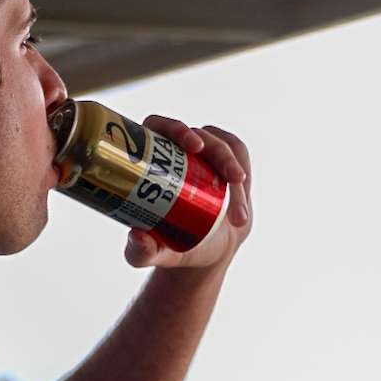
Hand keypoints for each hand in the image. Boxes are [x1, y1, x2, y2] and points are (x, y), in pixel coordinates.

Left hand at [124, 117, 251, 272]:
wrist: (202, 252)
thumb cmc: (168, 247)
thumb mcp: (150, 253)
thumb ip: (140, 251)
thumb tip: (136, 236)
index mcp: (149, 158)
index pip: (159, 127)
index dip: (176, 128)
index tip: (194, 147)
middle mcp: (176, 149)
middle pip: (199, 134)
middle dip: (221, 153)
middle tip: (234, 180)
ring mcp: (203, 153)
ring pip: (224, 146)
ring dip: (236, 173)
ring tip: (239, 215)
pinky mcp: (226, 161)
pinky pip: (239, 156)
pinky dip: (244, 175)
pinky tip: (242, 203)